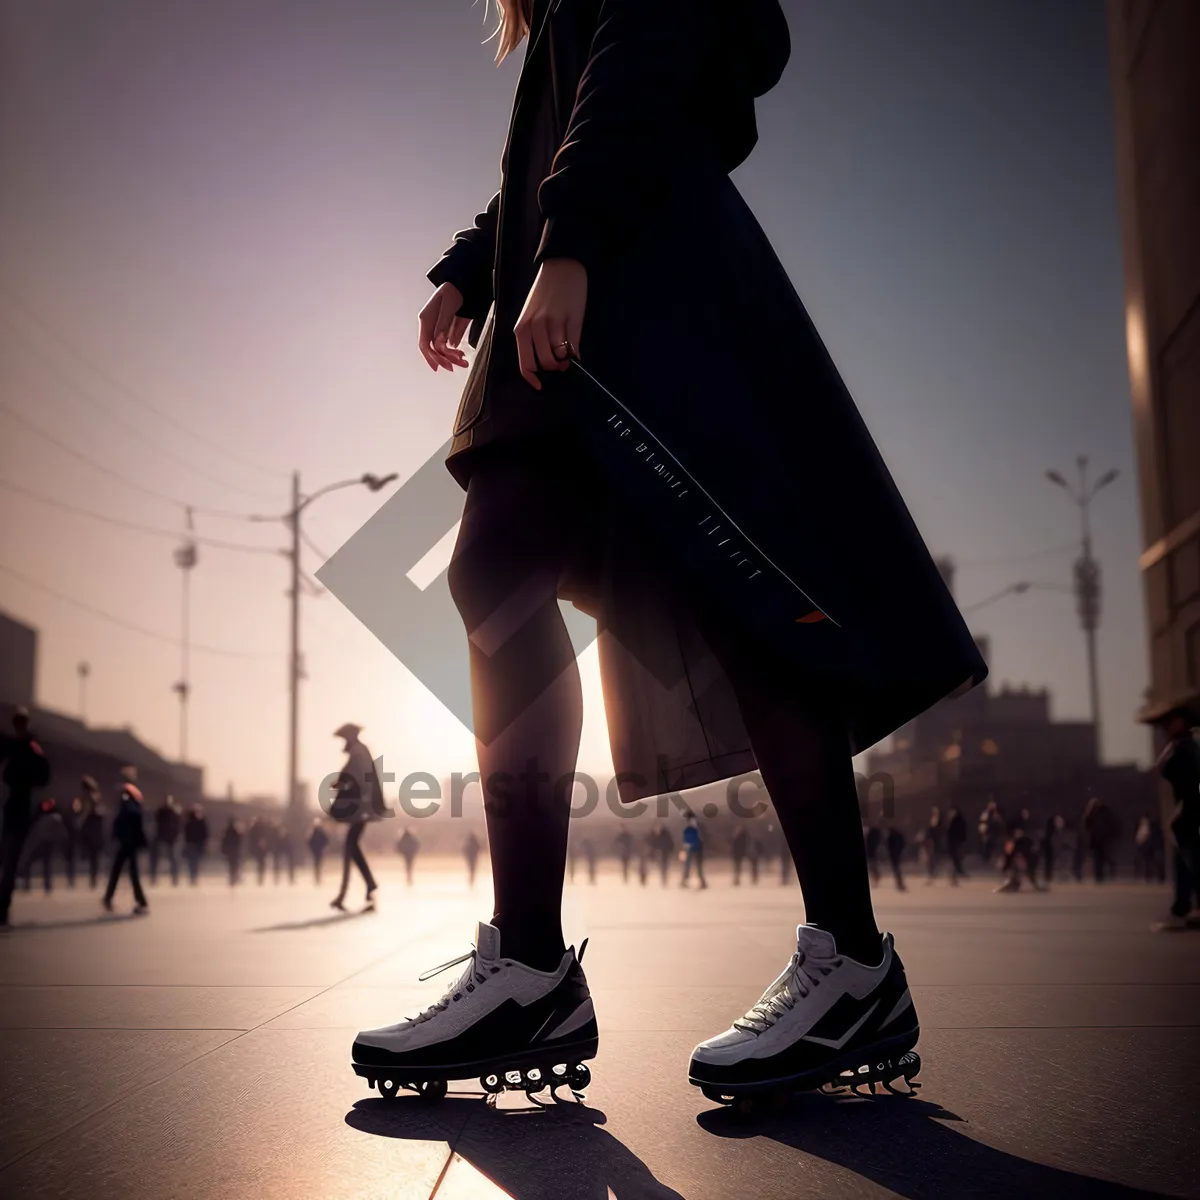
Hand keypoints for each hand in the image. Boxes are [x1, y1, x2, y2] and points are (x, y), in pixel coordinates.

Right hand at [417, 282, 470, 371]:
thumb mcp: (449, 304)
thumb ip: (444, 324)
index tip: (441, 367)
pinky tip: (461, 353)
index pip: (425, 344)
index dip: (431, 358)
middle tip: (460, 365)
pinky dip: (454, 350)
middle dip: (445, 359)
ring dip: (452, 356)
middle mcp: (430, 324)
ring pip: (441, 348)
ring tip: (464, 360)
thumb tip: (440, 343)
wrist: (465, 280)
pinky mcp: (447, 327)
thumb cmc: (455, 288)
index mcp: (426, 319)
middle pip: (433, 349)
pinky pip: (448, 343)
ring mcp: (438, 327)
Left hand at [514, 257, 586, 389]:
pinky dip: (575, 353)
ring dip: (565, 360)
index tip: (539, 385)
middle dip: (553, 367)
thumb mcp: (530, 315)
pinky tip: (575, 348)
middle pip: (544, 363)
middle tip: (560, 361)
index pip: (525, 363)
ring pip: (559, 357)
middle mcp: (536, 327)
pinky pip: (573, 347)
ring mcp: (554, 324)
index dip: (532, 378)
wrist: (561, 267)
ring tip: (567, 352)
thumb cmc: (544, 293)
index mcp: (522, 328)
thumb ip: (533, 337)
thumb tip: (544, 362)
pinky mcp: (571, 321)